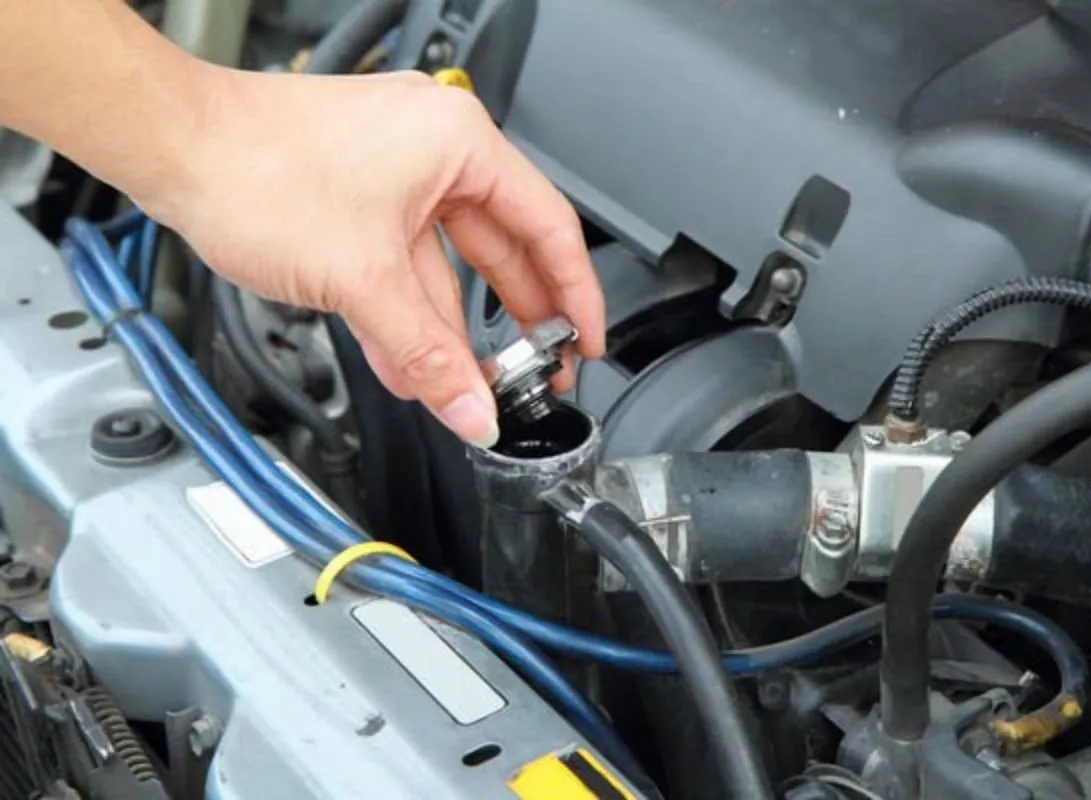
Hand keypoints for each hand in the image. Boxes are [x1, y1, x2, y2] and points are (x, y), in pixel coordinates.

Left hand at [141, 67, 604, 447]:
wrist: (172, 149)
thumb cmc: (256, 167)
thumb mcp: (365, 279)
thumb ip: (428, 355)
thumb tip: (472, 407)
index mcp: (460, 144)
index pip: (548, 227)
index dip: (574, 294)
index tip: (584, 341)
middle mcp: (435, 150)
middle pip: (501, 249)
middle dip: (512, 320)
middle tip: (534, 371)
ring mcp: (395, 172)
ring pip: (445, 266)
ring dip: (448, 330)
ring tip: (462, 385)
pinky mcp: (360, 194)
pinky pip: (404, 262)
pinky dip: (407, 312)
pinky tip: (410, 362)